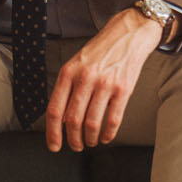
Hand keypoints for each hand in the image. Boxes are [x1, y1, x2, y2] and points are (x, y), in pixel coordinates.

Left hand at [45, 10, 164, 152]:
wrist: (128, 35)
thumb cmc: (100, 51)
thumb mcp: (76, 64)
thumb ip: (67, 89)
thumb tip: (61, 119)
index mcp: (68, 72)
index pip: (54, 109)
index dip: (52, 132)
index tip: (54, 145)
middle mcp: (85, 78)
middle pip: (72, 120)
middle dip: (73, 139)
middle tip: (76, 146)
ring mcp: (105, 84)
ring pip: (92, 123)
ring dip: (90, 139)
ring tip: (90, 141)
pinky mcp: (123, 89)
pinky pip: (113, 120)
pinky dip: (108, 134)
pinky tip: (105, 136)